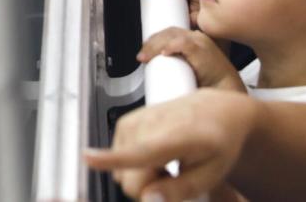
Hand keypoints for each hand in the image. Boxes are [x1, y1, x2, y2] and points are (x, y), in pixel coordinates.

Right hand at [84, 89, 252, 201]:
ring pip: (120, 170)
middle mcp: (153, 123)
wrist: (219, 112)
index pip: (141, 151)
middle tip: (172, 176)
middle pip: (129, 179)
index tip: (87, 157)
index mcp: (179, 136)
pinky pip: (118, 157)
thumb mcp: (210, 174)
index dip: (112, 159)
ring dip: (140, 175)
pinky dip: (133, 162)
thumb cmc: (218, 143)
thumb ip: (179, 191)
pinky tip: (154, 156)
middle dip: (146, 187)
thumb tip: (148, 199)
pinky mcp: (127, 121)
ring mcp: (137, 119)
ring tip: (166, 164)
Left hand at [138, 27, 244, 91]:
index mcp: (195, 40)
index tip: (145, 50)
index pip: (171, 32)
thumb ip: (178, 65)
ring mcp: (200, 42)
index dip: (155, 39)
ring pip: (172, 36)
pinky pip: (184, 43)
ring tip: (145, 57)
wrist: (226, 90)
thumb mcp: (190, 70)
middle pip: (168, 32)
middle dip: (151, 43)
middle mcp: (197, 37)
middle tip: (141, 56)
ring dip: (155, 46)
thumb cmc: (210, 83)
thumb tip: (157, 71)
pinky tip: (163, 53)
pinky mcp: (202, 50)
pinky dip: (171, 47)